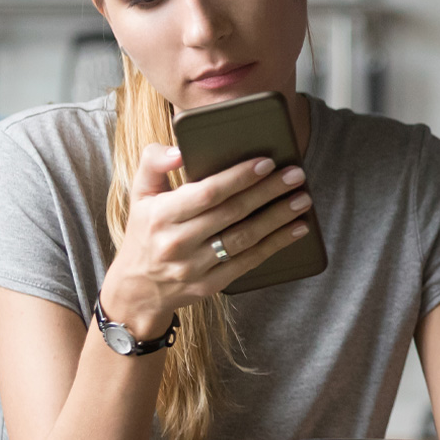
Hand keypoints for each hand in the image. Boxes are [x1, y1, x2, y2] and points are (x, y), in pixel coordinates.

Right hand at [100, 143, 311, 337]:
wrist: (137, 289)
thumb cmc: (145, 232)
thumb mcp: (140, 195)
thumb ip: (152, 163)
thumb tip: (178, 150)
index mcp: (161, 215)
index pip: (207, 193)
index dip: (239, 177)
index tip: (266, 162)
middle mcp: (178, 242)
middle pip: (232, 213)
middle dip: (268, 191)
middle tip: (296, 175)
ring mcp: (195, 266)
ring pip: (245, 238)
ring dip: (278, 217)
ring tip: (302, 199)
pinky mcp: (211, 284)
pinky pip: (249, 261)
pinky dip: (276, 244)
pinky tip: (297, 229)